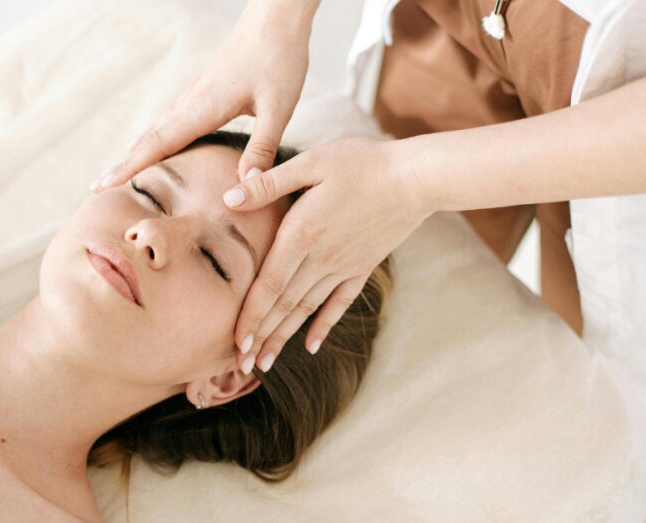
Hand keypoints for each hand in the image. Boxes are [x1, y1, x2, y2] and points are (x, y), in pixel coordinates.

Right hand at [91, 0, 315, 191]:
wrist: (275, 18)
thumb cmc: (279, 59)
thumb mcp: (278, 109)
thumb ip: (261, 149)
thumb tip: (244, 189)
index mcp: (203, 108)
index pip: (158, 144)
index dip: (131, 167)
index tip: (104, 185)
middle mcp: (192, 101)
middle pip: (149, 138)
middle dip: (123, 163)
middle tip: (97, 186)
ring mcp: (195, 93)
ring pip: (159, 127)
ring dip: (138, 150)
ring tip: (120, 170)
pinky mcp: (204, 89)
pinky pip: (172, 118)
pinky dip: (156, 136)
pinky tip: (157, 141)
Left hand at [226, 137, 429, 373]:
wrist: (417, 177)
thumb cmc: (361, 162)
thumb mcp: (310, 163)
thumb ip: (269, 184)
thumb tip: (228, 198)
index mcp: (302, 234)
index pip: (269, 285)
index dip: (251, 316)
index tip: (236, 342)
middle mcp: (321, 258)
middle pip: (284, 306)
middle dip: (261, 337)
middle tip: (240, 365)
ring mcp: (344, 266)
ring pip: (307, 309)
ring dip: (284, 338)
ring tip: (265, 363)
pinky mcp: (362, 267)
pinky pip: (339, 303)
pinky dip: (323, 325)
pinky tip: (310, 345)